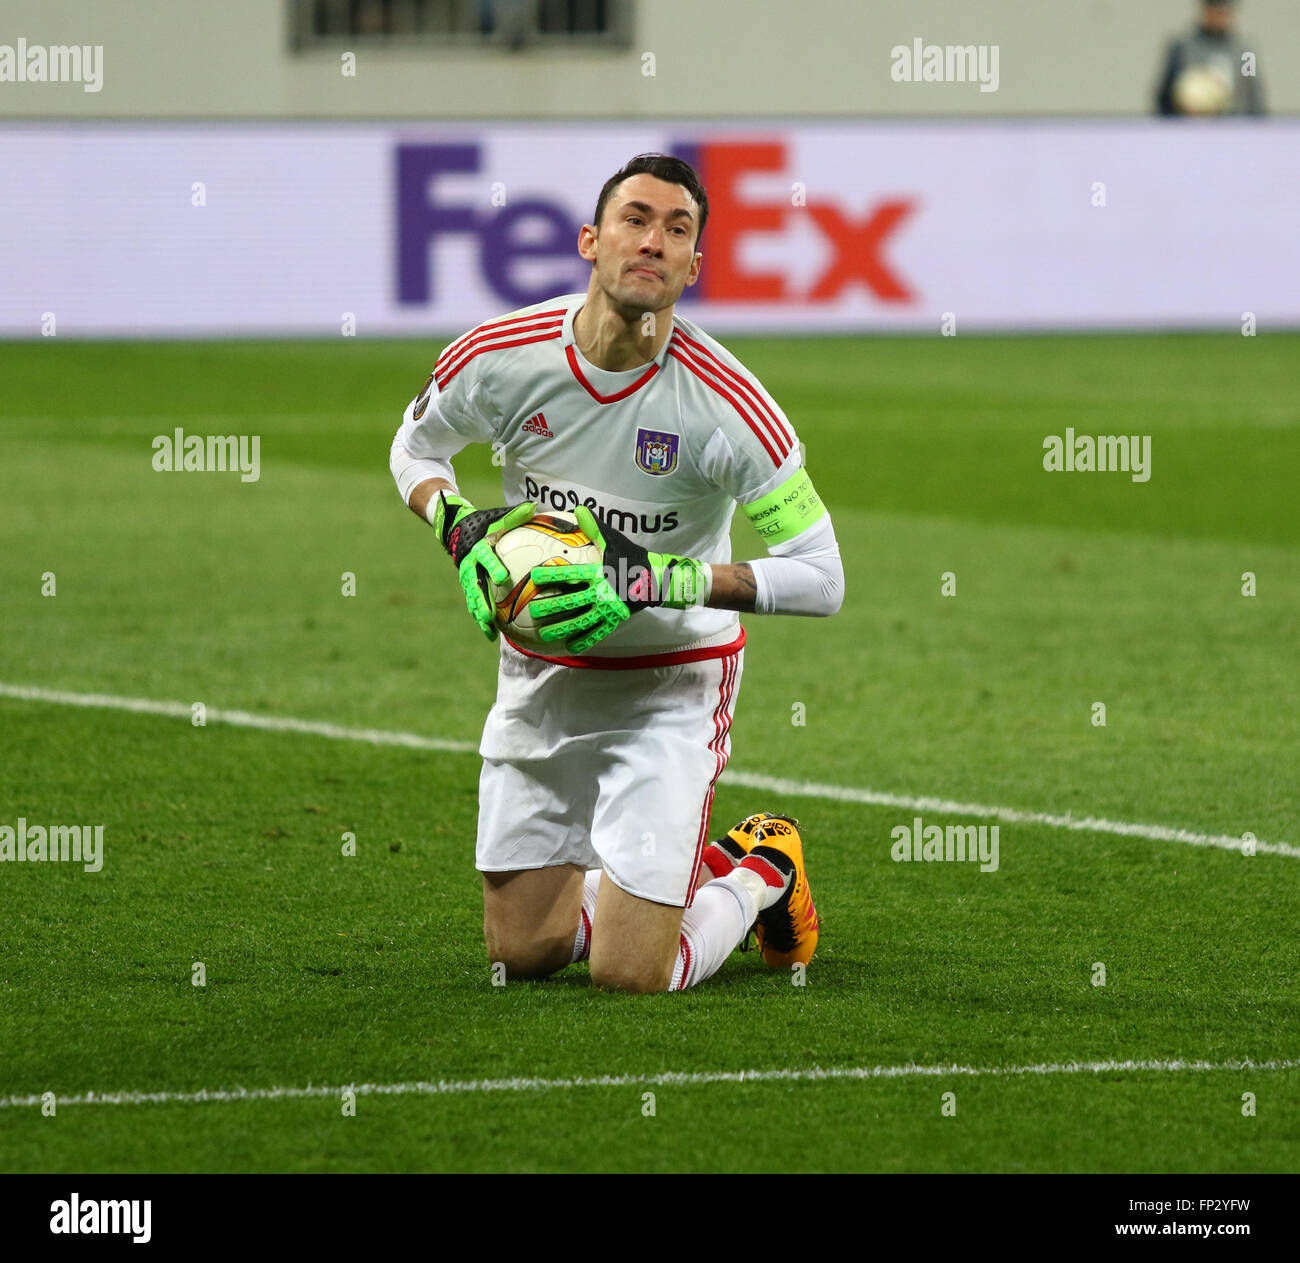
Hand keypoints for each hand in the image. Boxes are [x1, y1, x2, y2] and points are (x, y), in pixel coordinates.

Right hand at [431, 492, 536, 639]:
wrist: (459, 530)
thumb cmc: (486, 525)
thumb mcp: (498, 518)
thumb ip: (515, 515)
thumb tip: (534, 505)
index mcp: (479, 548)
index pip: (486, 558)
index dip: (493, 566)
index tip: (502, 576)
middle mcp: (470, 565)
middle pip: (475, 585)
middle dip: (482, 600)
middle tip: (490, 614)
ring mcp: (467, 578)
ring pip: (472, 598)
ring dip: (479, 614)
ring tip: (487, 628)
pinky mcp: (469, 587)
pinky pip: (474, 605)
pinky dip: (481, 620)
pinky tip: (490, 635)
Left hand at [527, 505, 709, 653]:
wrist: (655, 579)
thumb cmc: (630, 558)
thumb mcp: (613, 541)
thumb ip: (594, 528)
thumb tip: (578, 509)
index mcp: (597, 573)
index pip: (570, 574)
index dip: (551, 575)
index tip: (533, 577)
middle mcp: (600, 592)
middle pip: (571, 601)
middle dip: (550, 607)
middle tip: (533, 612)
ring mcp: (607, 609)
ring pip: (580, 621)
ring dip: (561, 628)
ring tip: (544, 634)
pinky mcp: (614, 620)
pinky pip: (597, 633)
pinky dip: (584, 640)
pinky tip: (570, 646)